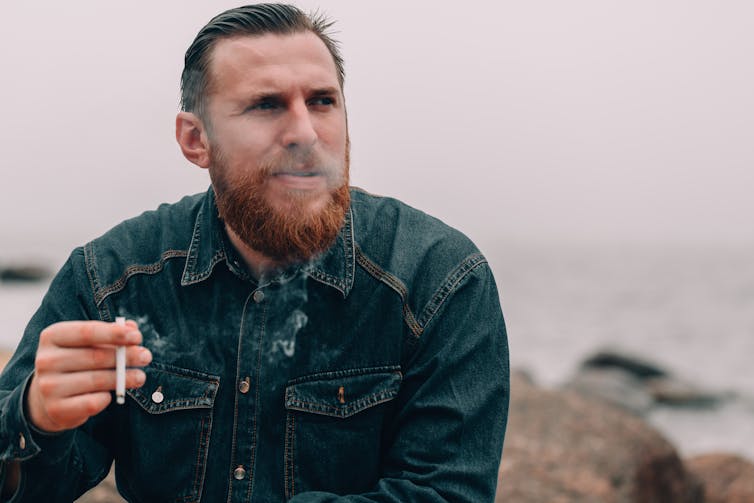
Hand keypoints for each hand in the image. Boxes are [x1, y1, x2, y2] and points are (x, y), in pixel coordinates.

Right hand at [27, 320, 151, 432]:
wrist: (48, 397)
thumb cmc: (76, 362)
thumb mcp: (89, 343)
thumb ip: (111, 333)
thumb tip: (132, 328)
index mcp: (52, 336)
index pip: (87, 332)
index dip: (114, 334)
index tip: (137, 337)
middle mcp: (46, 360)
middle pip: (96, 357)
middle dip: (126, 357)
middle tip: (146, 357)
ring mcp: (48, 386)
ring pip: (98, 380)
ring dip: (125, 378)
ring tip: (140, 377)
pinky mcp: (57, 409)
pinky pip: (93, 402)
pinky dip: (107, 397)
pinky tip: (109, 394)